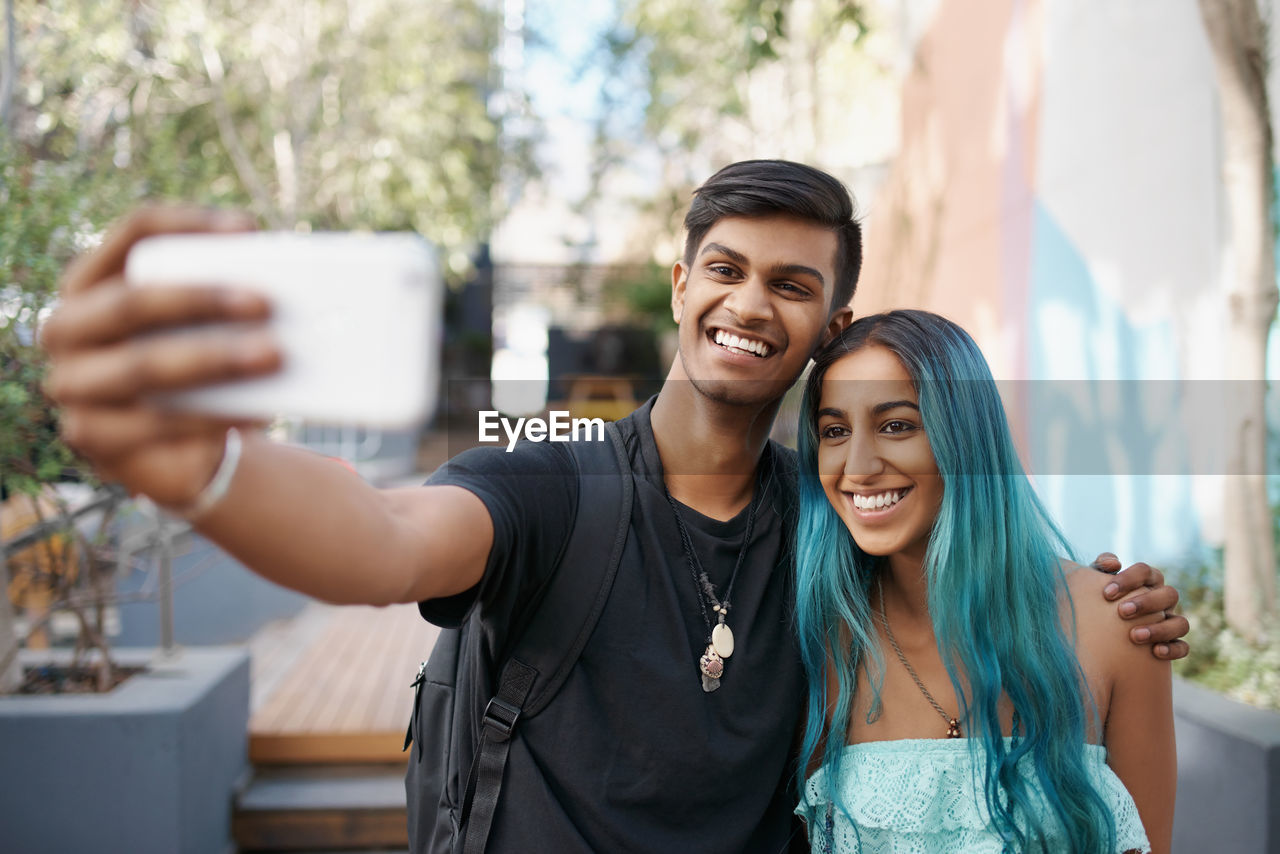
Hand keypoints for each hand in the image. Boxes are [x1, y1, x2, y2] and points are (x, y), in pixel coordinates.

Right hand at [41, 207, 280, 507]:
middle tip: (266, 302)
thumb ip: (227, 297)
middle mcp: (67, 328)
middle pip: (133, 302)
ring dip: (215, 360)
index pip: (135, 233)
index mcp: (91, 280)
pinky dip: (216, 417)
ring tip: (275, 355)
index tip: (246, 228)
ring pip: (144, 367)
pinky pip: (158, 426)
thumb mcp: (203, 325)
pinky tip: (262, 409)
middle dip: (202, 299)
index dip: (189, 224)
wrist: (175, 446)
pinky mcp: (95, 440)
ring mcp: (73, 386)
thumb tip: (289, 285)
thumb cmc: (195, 361)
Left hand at [1091, 553, 1189, 659]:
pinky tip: (1155, 652)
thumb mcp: (1094, 583)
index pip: (1145, 571)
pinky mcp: (1173, 644)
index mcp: (1147, 581)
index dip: (1129, 579)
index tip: (1106, 593)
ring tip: (1134, 636)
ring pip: (1181, 623)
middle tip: (1122, 612)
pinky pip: (1183, 647)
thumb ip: (1100, 567)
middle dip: (1147, 602)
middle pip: (1169, 594)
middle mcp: (1163, 600)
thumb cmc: (1099, 601)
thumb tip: (1114, 563)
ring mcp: (1171, 622)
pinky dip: (1172, 649)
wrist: (1102, 633)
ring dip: (1160, 629)